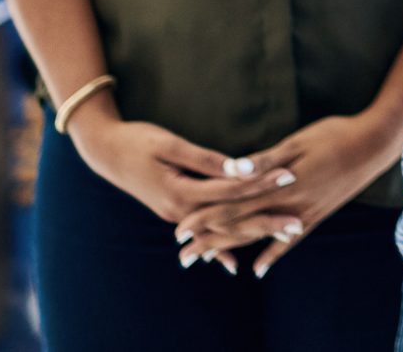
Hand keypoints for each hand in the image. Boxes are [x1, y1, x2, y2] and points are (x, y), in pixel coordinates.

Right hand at [66, 102, 297, 257]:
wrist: (104, 152)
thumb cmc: (138, 140)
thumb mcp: (170, 144)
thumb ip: (205, 159)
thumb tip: (238, 167)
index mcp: (181, 191)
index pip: (231, 190)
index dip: (262, 184)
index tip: (291, 177)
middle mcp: (178, 210)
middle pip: (229, 217)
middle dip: (265, 220)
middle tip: (298, 225)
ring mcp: (174, 215)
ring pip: (218, 228)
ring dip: (250, 233)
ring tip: (280, 238)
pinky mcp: (173, 212)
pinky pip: (202, 231)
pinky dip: (218, 247)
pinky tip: (233, 264)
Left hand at [176, 111, 402, 277]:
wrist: (376, 144)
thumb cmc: (336, 134)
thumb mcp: (299, 140)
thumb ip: (267, 158)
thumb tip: (234, 168)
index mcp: (280, 184)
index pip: (233, 205)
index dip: (205, 217)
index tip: (180, 229)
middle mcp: (288, 205)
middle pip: (241, 226)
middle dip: (210, 240)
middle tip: (182, 256)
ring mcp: (303, 214)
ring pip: (260, 236)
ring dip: (233, 248)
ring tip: (208, 260)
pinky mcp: (316, 216)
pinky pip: (290, 241)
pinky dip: (273, 254)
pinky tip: (258, 269)